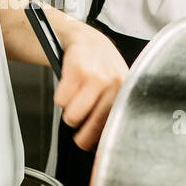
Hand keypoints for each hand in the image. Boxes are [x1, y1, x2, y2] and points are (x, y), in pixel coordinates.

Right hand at [55, 22, 128, 151]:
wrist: (87, 39)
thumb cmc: (100, 67)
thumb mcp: (114, 87)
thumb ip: (111, 111)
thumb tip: (102, 146)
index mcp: (126, 92)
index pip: (113, 127)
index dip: (97, 140)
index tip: (88, 145)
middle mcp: (115, 84)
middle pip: (92, 127)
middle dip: (80, 132)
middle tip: (78, 122)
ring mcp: (97, 77)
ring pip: (73, 116)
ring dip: (68, 112)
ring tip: (73, 100)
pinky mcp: (78, 70)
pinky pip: (61, 101)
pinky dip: (60, 97)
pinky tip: (67, 87)